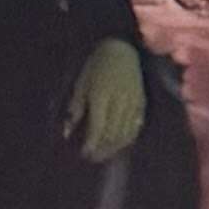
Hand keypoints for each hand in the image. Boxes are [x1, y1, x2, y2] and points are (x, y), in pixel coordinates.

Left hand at [65, 39, 143, 162]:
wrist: (122, 50)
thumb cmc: (96, 65)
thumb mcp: (81, 84)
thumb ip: (75, 109)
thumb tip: (66, 132)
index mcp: (101, 96)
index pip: (97, 128)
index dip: (91, 144)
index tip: (84, 154)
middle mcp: (118, 102)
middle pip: (112, 135)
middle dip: (102, 150)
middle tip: (93, 158)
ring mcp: (132, 104)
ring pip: (125, 134)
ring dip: (114, 148)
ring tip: (104, 154)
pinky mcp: (141, 104)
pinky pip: (136, 128)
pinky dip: (127, 139)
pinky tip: (119, 144)